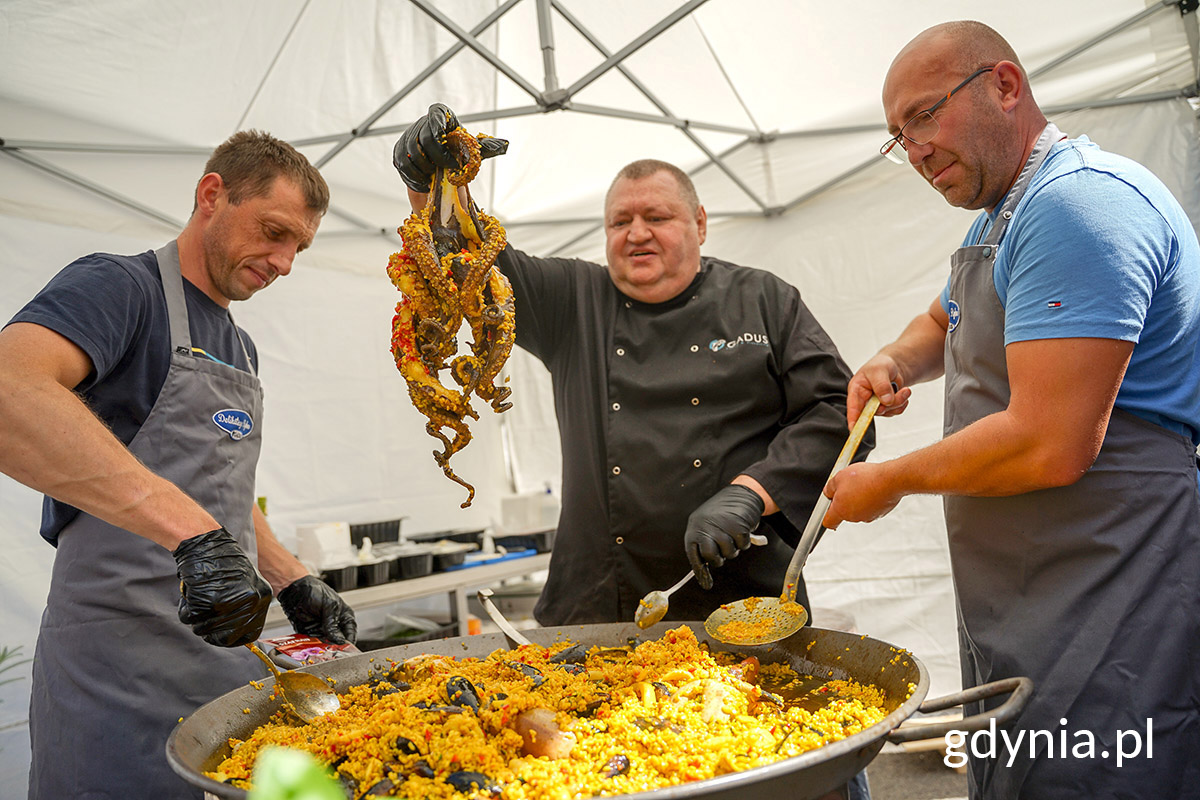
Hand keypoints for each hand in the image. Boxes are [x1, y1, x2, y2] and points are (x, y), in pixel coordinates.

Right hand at [174, 528, 272, 646]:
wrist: (205, 542)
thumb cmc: (221, 560)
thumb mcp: (245, 583)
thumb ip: (244, 607)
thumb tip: (237, 633)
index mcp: (262, 597)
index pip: (250, 635)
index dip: (233, 638)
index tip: (222, 636)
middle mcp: (249, 602)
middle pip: (225, 637)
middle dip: (209, 630)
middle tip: (203, 615)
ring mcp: (229, 604)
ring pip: (203, 629)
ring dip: (195, 616)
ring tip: (198, 595)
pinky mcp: (208, 601)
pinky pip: (189, 618)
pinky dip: (185, 607)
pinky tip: (191, 590)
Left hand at [277, 575, 357, 644]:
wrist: (294, 589)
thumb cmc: (315, 590)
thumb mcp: (329, 605)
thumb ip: (333, 624)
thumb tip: (339, 640)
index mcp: (344, 617)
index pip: (350, 634)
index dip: (348, 643)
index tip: (345, 651)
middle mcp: (334, 626)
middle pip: (338, 643)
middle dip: (335, 648)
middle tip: (332, 651)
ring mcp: (321, 630)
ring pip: (325, 645)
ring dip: (323, 648)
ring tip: (321, 649)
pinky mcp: (309, 634)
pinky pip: (312, 644)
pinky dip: (312, 647)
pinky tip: (312, 647)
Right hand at [392, 103, 508, 192]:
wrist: (443, 167)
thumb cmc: (459, 153)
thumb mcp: (474, 149)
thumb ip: (487, 147)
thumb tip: (504, 146)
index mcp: (440, 115)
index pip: (435, 115)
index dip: (441, 136)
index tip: (452, 156)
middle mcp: (421, 122)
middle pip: (423, 140)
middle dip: (437, 159)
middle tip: (447, 170)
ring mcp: (407, 137)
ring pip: (412, 155)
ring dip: (426, 170)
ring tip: (436, 175)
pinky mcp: (399, 153)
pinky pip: (403, 167)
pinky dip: (416, 178)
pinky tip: (426, 181)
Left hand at [684, 484, 764, 589]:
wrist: (740, 494)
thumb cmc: (723, 514)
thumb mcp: (707, 525)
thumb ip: (705, 544)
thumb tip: (703, 575)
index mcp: (695, 527)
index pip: (694, 555)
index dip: (700, 571)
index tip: (706, 585)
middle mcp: (705, 526)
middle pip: (710, 556)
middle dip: (718, 560)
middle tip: (723, 554)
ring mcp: (721, 526)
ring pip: (729, 553)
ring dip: (734, 549)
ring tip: (733, 535)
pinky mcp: (738, 526)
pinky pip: (743, 545)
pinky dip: (745, 542)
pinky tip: (742, 530)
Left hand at [821, 462, 901, 529]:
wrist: (890, 479)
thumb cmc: (866, 478)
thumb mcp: (839, 477)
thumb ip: (830, 488)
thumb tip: (828, 492)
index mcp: (841, 510)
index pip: (829, 522)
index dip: (826, 517)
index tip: (826, 513)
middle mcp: (854, 517)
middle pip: (845, 512)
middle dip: (845, 500)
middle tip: (848, 486)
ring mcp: (869, 516)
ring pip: (859, 509)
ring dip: (858, 499)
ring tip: (862, 484)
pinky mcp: (880, 513)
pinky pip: (871, 507)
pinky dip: (870, 499)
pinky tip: (873, 487)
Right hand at [847, 355, 911, 427]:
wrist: (893, 367)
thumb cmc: (880, 365)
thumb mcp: (879, 370)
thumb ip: (881, 385)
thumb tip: (886, 401)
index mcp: (856, 390)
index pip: (853, 408)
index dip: (853, 419)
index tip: (853, 430)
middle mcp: (864, 400)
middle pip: (874, 412)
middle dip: (889, 404)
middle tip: (899, 392)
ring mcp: (874, 406)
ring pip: (887, 412)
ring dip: (898, 402)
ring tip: (905, 389)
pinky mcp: (885, 408)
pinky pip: (895, 412)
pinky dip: (902, 404)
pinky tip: (903, 394)